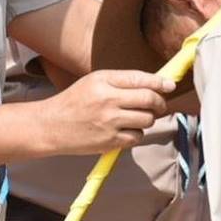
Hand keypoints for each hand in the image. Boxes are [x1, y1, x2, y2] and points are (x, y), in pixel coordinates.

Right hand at [38, 70, 173, 154]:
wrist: (51, 126)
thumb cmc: (74, 102)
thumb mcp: (94, 82)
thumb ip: (122, 81)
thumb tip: (156, 84)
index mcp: (103, 81)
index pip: (140, 79)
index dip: (160, 82)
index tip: (170, 85)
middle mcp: (108, 100)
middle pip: (149, 99)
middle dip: (160, 102)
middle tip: (159, 104)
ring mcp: (110, 122)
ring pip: (147, 119)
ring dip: (148, 118)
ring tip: (135, 117)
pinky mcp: (110, 141)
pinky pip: (138, 136)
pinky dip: (137, 133)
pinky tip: (125, 129)